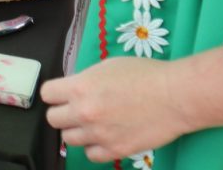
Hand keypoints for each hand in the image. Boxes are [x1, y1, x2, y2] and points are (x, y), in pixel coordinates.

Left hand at [42, 57, 190, 162]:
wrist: (175, 96)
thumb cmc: (146, 75)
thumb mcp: (107, 66)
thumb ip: (86, 80)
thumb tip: (76, 89)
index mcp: (79, 87)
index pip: (46, 94)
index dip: (55, 93)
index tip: (62, 94)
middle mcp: (84, 112)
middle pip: (53, 119)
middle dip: (63, 113)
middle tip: (77, 109)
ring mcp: (98, 134)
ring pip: (69, 139)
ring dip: (78, 131)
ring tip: (93, 124)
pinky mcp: (115, 150)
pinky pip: (90, 155)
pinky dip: (95, 148)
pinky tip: (105, 137)